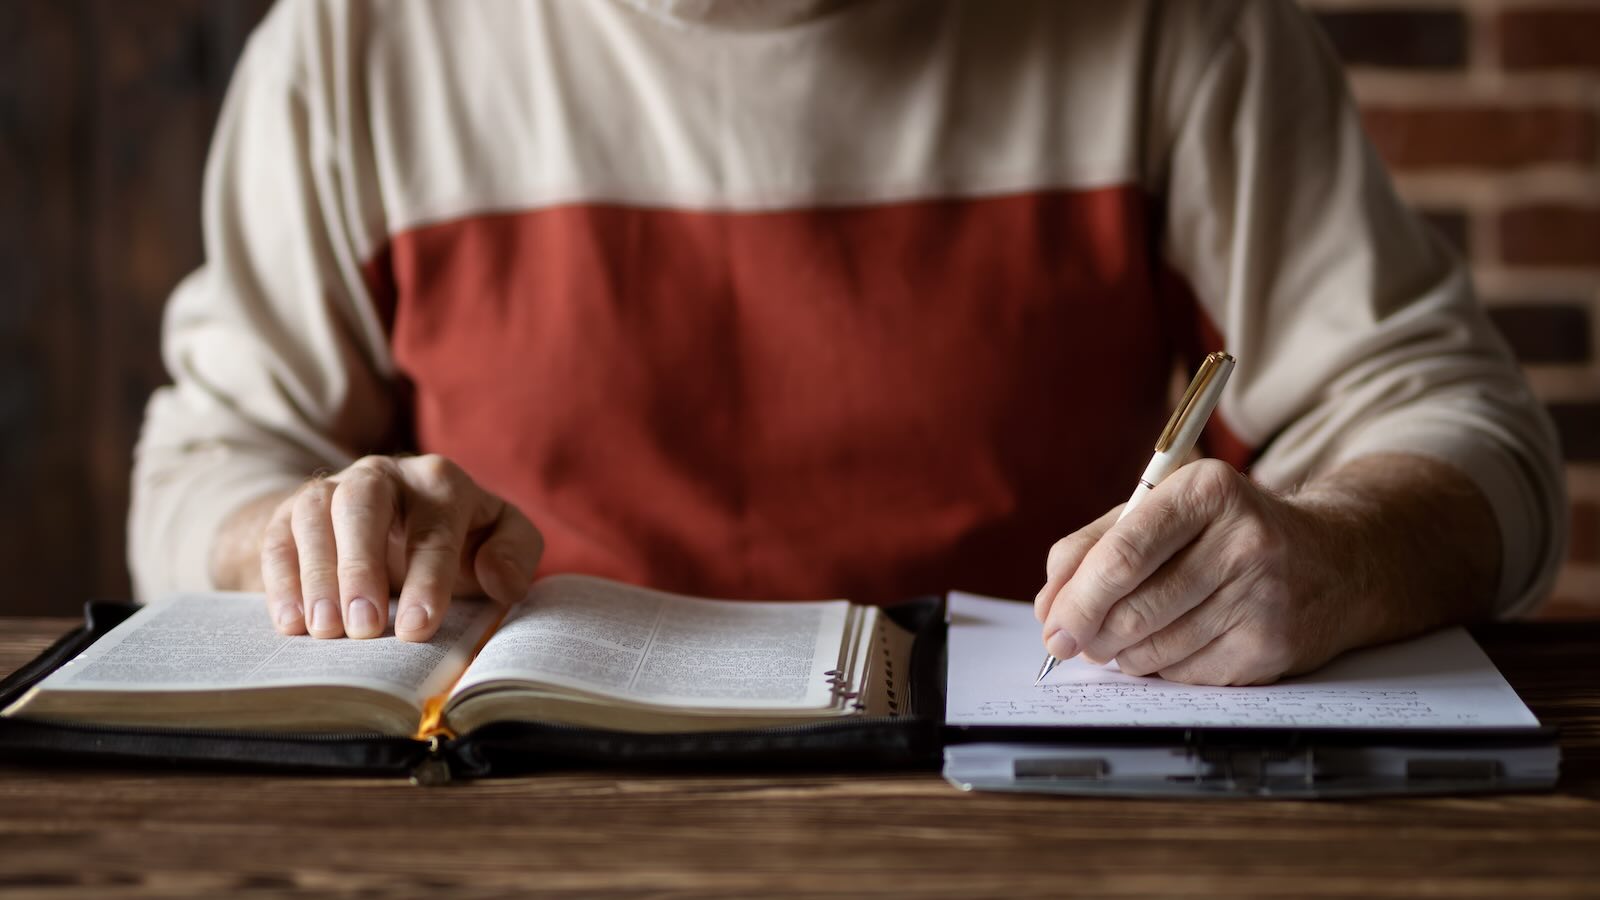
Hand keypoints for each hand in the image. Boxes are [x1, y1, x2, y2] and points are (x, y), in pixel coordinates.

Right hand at [259, 454, 542, 640]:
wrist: (396, 524)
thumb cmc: (459, 541)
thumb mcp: (501, 541)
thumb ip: (515, 554)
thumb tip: (500, 580)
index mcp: (442, 483)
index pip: (435, 529)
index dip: (427, 580)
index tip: (416, 629)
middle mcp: (384, 474)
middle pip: (364, 503)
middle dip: (361, 566)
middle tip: (363, 629)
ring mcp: (334, 488)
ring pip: (315, 513)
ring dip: (318, 574)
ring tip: (325, 631)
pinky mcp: (292, 511)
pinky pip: (278, 535)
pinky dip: (281, 578)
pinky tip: (290, 624)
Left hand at [1033, 459, 1366, 684]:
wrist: (1331, 561)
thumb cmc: (1224, 533)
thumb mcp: (1162, 511)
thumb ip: (1093, 546)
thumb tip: (1049, 606)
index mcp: (1207, 491)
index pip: (1123, 554)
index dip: (1077, 597)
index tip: (1051, 624)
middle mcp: (1243, 541)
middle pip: (1134, 607)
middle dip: (1089, 633)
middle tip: (1072, 640)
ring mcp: (1263, 597)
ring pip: (1154, 648)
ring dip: (1122, 653)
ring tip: (1124, 636)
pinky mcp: (1271, 646)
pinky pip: (1185, 673)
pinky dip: (1161, 667)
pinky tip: (1172, 643)